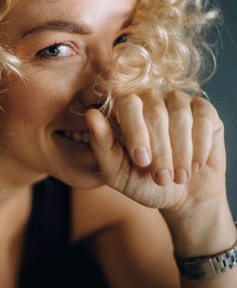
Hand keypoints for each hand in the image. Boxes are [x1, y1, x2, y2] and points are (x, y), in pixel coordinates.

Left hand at [86, 90, 225, 213]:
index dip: (135, 130)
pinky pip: (203, 118)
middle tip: (161, 178)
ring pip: (180, 115)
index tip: (141, 161)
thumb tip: (91, 115)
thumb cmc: (145, 183)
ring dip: (180, 152)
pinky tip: (195, 166)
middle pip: (154, 110)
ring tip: (178, 177)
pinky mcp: (204, 109)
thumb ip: (102, 146)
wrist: (183, 198)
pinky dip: (200, 147)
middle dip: (160, 150)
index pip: (127, 103)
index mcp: (125, 108)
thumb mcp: (118, 173)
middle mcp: (151, 97)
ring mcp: (178, 100)